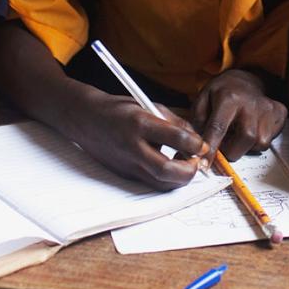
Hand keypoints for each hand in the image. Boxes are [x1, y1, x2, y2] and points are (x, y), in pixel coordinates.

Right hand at [73, 90, 209, 189]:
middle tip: (196, 161)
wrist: (86, 119)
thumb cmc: (119, 110)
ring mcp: (127, 163)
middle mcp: (132, 146)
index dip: (195, 144)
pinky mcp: (125, 174)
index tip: (202, 144)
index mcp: (139, 123)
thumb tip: (196, 139)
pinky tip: (171, 167)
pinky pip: (151, 183)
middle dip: (189, 170)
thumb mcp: (149, 106)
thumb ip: (174, 122)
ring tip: (185, 164)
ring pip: (160, 183)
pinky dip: (166, 179)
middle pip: (167, 170)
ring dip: (179, 178)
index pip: (175, 138)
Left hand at [190, 70, 285, 162]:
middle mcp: (251, 103)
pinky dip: (259, 141)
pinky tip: (253, 129)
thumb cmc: (224, 91)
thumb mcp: (203, 98)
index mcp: (229, 98)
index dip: (212, 148)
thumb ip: (198, 121)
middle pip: (246, 138)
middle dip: (233, 150)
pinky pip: (271, 139)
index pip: (218, 127)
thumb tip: (199, 144)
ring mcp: (268, 108)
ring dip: (247, 146)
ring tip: (240, 134)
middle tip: (226, 147)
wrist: (248, 78)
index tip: (205, 164)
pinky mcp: (279, 113)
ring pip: (261, 142)